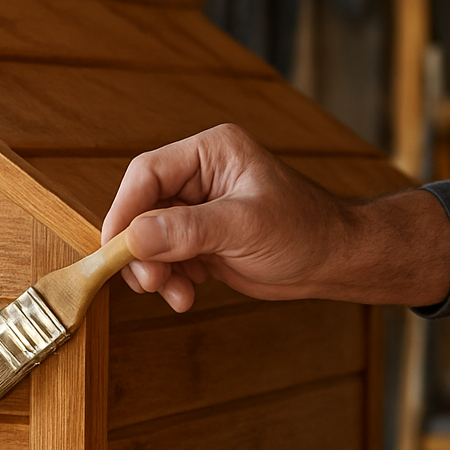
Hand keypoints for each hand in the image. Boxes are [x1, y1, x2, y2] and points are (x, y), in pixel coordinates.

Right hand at [100, 123, 449, 311]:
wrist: (334, 261)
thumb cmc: (304, 230)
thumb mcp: (245, 227)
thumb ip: (188, 230)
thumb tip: (135, 237)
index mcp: (210, 153)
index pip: (148, 174)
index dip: (125, 211)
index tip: (115, 249)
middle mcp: (199, 176)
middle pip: (142, 208)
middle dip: (141, 249)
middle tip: (149, 282)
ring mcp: (197, 209)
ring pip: (150, 238)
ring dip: (154, 271)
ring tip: (174, 293)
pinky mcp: (200, 239)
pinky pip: (166, 258)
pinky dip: (169, 280)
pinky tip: (186, 295)